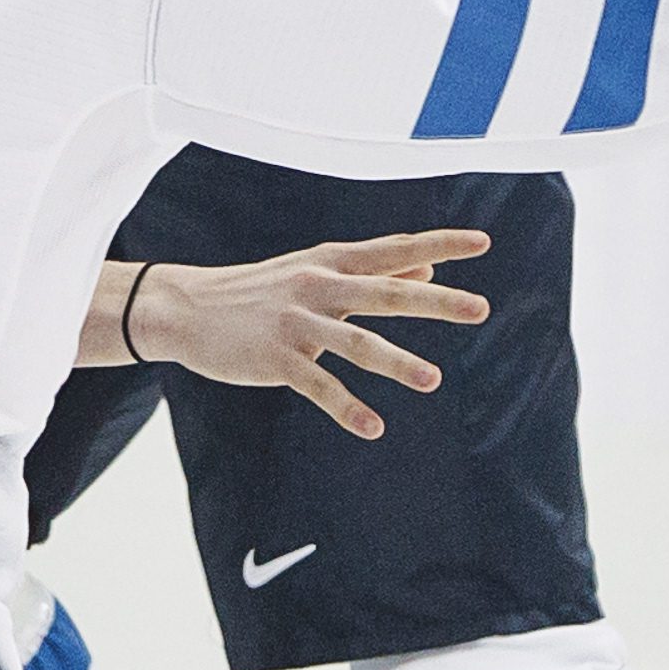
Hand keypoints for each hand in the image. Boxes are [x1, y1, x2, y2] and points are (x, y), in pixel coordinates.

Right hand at [79, 231, 490, 437]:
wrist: (185, 308)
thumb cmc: (260, 290)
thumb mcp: (315, 270)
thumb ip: (374, 269)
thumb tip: (429, 265)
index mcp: (332, 262)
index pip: (394, 249)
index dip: (439, 244)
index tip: (483, 242)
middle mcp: (317, 286)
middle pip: (385, 293)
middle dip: (434, 301)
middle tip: (480, 308)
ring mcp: (296, 323)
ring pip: (355, 343)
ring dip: (396, 362)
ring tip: (433, 380)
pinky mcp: (275, 358)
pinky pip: (317, 385)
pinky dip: (345, 406)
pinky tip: (372, 427)